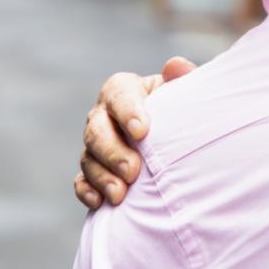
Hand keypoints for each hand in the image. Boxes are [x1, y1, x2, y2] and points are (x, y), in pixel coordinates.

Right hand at [74, 56, 196, 208]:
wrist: (178, 143)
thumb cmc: (182, 112)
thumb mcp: (186, 94)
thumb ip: (184, 79)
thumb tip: (175, 66)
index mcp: (125, 90)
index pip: (119, 94)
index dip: (127, 111)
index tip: (143, 131)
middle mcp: (104, 115)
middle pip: (96, 129)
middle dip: (112, 151)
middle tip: (133, 170)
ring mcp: (96, 144)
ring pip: (88, 157)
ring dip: (102, 176)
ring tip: (121, 195)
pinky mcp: (94, 171)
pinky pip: (82, 180)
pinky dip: (87, 191)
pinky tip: (100, 203)